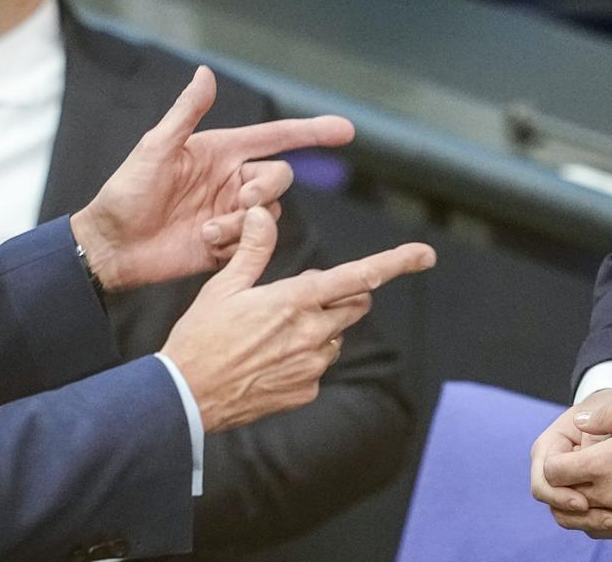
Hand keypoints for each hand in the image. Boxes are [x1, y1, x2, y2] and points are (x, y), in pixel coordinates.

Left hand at [70, 66, 352, 290]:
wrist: (112, 246)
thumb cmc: (126, 192)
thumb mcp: (156, 147)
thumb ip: (186, 113)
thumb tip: (205, 72)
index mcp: (220, 152)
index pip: (277, 138)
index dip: (312, 133)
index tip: (347, 130)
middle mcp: (231, 180)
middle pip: (279, 178)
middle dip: (266, 189)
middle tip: (241, 201)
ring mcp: (231, 213)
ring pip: (271, 212)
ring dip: (245, 221)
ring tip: (208, 229)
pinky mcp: (228, 244)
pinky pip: (255, 242)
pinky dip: (236, 242)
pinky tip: (205, 242)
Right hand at [162, 206, 434, 431]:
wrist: (186, 397)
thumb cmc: (200, 337)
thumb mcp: (223, 287)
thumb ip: (253, 250)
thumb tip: (260, 213)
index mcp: (295, 300)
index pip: (356, 276)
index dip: (395, 262)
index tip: (425, 254)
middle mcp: (312, 334)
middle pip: (355, 304)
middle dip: (344, 294)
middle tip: (304, 295)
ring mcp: (312, 366)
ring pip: (336, 336)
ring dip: (320, 327)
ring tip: (272, 332)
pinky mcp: (306, 391)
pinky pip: (318, 366)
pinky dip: (304, 358)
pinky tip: (269, 360)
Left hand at [541, 398, 611, 536]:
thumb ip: (604, 416)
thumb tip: (580, 421)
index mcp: (604, 464)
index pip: (554, 473)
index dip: (554, 461)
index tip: (567, 451)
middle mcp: (611, 494)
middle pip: (565, 501)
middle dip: (564, 485)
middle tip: (576, 468)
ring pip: (586, 520)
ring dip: (581, 506)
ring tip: (591, 486)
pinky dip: (603, 519)